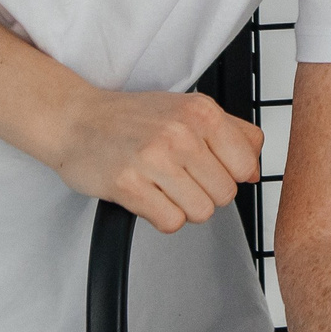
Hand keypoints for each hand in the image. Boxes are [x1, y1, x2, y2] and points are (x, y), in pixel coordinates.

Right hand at [47, 87, 261, 231]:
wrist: (75, 120)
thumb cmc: (132, 118)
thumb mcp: (188, 109)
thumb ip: (231, 134)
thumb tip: (254, 170)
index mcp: (201, 111)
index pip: (247, 164)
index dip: (232, 174)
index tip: (211, 169)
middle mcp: (181, 132)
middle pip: (226, 193)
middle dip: (206, 192)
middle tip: (180, 178)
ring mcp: (153, 159)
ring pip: (202, 212)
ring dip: (184, 207)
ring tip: (163, 186)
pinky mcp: (128, 185)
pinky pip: (171, 222)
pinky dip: (162, 217)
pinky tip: (149, 196)